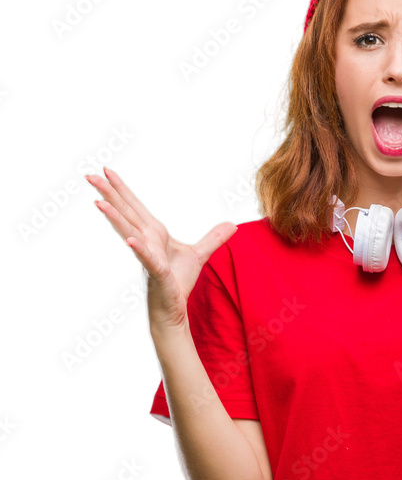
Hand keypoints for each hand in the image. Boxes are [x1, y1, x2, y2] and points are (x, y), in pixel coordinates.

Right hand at [86, 167, 237, 332]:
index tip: (107, 170)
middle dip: (109, 194)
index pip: (135, 206)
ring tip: (99, 202)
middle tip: (90, 175)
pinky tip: (130, 240)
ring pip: (129, 232)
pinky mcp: (157, 273)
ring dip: (115, 218)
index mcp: (154, 233)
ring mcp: (148, 256)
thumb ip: (214, 238)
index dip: (122, 189)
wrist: (174, 309)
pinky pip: (148, 259)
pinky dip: (140, 249)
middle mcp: (146, 241)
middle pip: (126, 213)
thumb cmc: (178, 282)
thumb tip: (233, 224)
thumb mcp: (199, 254)